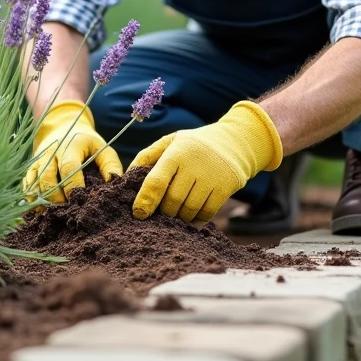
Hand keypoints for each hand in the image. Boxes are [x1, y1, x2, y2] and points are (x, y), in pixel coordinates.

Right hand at [24, 100, 122, 204]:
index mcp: (70, 145)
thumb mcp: (102, 148)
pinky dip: (31, 199)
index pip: (68, 167)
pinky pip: (26, 185)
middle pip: (47, 178)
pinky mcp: (31, 167)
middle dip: (55, 198)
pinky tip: (41, 211)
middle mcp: (51, 152)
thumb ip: (110, 164)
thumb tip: (115, 182)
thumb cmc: (86, 142)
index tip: (79, 201)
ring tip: (53, 215)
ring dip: (42, 201)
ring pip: (34, 183)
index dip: (72, 186)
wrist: (62, 127)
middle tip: (66, 212)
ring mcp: (38, 160)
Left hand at [128, 101, 282, 222]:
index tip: (138, 214)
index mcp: (176, 152)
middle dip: (163, 211)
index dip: (145, 201)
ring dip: (178, 217)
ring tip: (175, 212)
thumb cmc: (194, 144)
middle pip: (172, 201)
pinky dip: (195, 220)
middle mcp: (194, 164)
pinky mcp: (226, 188)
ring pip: (188, 211)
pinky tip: (191, 216)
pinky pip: (205, 214)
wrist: (235, 141)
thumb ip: (147, 157)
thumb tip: (124, 177)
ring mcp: (211, 177)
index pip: (156, 181)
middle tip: (161, 211)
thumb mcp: (170, 142)